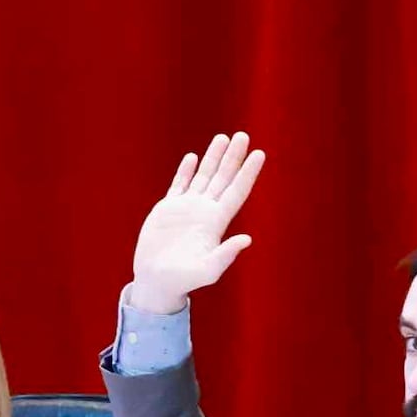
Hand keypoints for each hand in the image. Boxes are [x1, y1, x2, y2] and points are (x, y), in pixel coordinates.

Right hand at [125, 132, 264, 315]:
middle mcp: (205, 211)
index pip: (237, 191)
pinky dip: (186, 171)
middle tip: (243, 136)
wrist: (157, 281)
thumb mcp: (208, 270)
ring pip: (203, 176)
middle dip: (233, 157)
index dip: (248, 172)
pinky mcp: (168, 209)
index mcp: (216, 222)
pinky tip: (193, 157)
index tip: (260, 154)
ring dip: (213, 157)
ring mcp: (187, 208)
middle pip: (223, 177)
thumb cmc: (184, 280)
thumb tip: (247, 240)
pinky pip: (179, 184)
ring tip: (223, 137)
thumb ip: (226, 255)